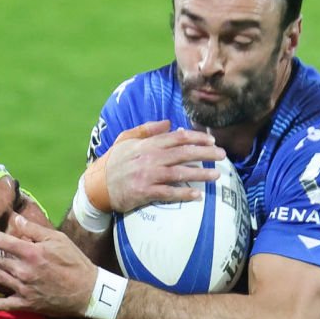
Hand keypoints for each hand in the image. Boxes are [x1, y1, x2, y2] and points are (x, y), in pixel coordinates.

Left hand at [0, 211, 103, 318]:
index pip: (3, 242)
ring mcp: (24, 289)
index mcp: (32, 253)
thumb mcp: (58, 239)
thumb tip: (15, 219)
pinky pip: (5, 305)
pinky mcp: (27, 304)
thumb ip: (35, 229)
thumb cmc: (74, 262)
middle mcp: (24, 271)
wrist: (87, 291)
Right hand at [92, 120, 224, 213]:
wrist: (97, 186)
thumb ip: (147, 129)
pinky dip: (183, 194)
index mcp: (147, 144)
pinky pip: (168, 193)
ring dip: (200, 174)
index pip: (177, 138)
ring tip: (217, 175)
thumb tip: (169, 123)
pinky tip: (197, 195)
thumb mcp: (126, 139)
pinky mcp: (144, 192)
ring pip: (179, 173)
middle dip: (205, 153)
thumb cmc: (113, 162)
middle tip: (222, 155)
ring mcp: (147, 175)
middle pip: (183, 153)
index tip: (211, 140)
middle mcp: (150, 158)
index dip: (196, 138)